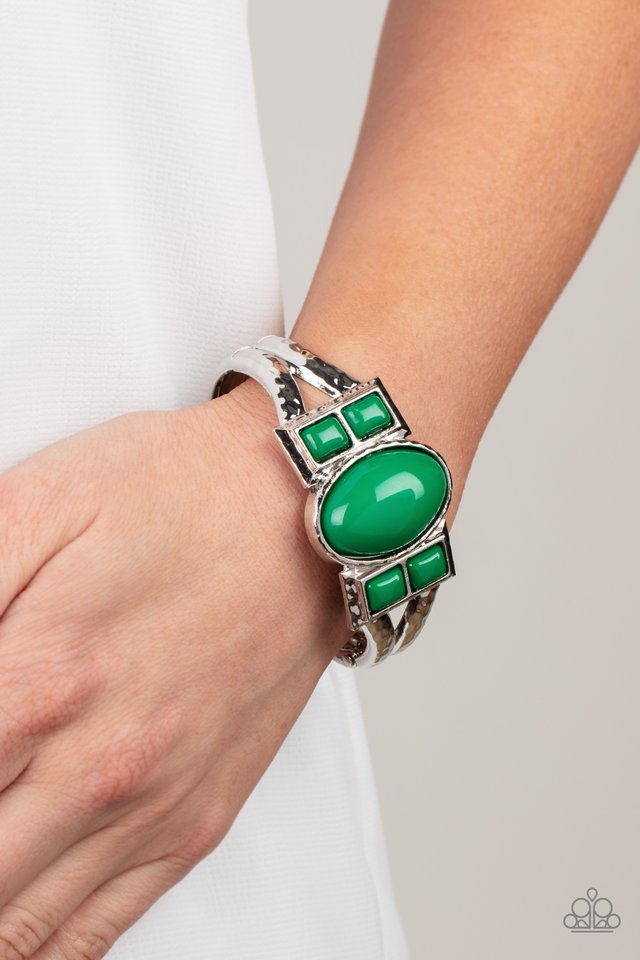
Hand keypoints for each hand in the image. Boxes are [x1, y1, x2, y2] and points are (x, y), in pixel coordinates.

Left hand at [0, 384, 345, 958]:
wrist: (308, 515)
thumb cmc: (184, 495)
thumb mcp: (39, 502)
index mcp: (42, 679)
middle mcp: (98, 767)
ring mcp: (152, 809)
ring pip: (13, 932)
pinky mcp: (194, 823)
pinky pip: (93, 936)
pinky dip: (32, 954)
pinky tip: (9, 933)